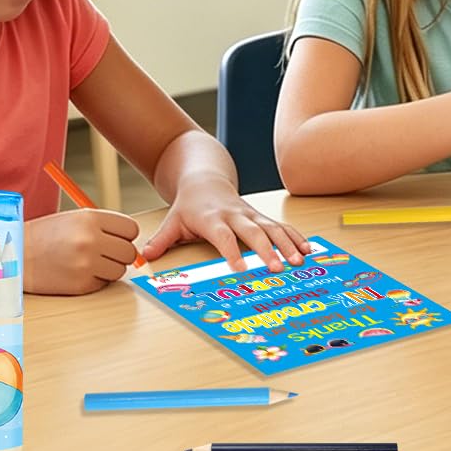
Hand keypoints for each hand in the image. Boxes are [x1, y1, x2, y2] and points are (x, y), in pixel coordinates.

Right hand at [24, 209, 139, 294]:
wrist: (13, 257)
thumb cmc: (45, 236)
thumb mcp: (74, 219)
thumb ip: (104, 227)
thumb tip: (133, 241)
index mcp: (90, 218)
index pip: (131, 229)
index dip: (125, 236)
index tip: (114, 239)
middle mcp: (90, 240)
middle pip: (129, 252)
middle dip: (118, 254)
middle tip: (101, 254)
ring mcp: (86, 263)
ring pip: (119, 270)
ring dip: (108, 269)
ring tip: (86, 262)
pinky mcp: (80, 284)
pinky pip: (103, 284)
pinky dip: (94, 280)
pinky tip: (75, 272)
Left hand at [142, 178, 311, 272]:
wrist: (206, 180)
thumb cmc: (189, 206)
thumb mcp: (172, 221)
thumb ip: (160, 240)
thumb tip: (142, 256)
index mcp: (213, 219)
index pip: (223, 237)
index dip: (232, 253)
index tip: (241, 271)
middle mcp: (236, 216)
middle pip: (255, 233)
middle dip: (268, 251)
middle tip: (279, 269)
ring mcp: (252, 215)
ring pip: (274, 228)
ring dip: (288, 245)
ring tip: (299, 261)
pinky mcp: (263, 217)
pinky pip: (282, 226)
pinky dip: (296, 237)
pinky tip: (308, 250)